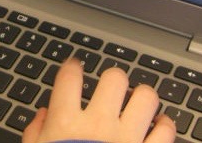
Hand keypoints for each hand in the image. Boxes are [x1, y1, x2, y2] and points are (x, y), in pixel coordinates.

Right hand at [23, 60, 175, 142]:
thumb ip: (35, 135)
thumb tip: (41, 117)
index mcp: (66, 123)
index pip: (70, 76)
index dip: (73, 67)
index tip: (75, 68)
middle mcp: (98, 124)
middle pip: (113, 79)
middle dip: (113, 81)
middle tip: (112, 90)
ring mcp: (127, 139)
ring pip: (145, 97)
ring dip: (143, 98)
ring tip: (139, 104)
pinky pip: (166, 130)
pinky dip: (165, 126)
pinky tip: (159, 128)